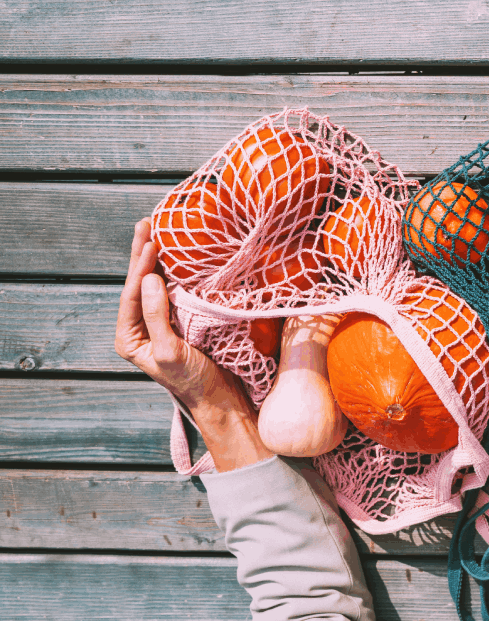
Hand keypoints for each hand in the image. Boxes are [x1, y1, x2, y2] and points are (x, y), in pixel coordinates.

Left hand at [115, 218, 271, 469]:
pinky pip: (176, 291)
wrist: (222, 400)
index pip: (132, 295)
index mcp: (130, 337)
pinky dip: (176, 271)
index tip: (150, 241)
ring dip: (159, 258)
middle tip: (146, 223)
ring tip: (158, 230)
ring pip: (156, 284)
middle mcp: (142, 327)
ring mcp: (163, 323)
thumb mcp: (170, 351)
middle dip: (142, 254)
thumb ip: (156, 316)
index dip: (140, 267)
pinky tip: (179, 254)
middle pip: (140, 284)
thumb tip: (149, 279)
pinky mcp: (184, 321)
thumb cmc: (194, 382)